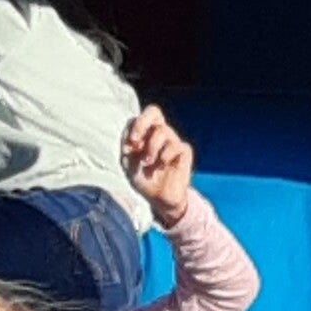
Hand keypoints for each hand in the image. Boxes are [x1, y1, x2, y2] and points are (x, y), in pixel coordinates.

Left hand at [122, 107, 194, 228]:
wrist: (158, 199)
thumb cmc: (142, 178)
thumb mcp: (128, 163)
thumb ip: (127, 147)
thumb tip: (133, 137)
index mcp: (144, 133)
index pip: (139, 117)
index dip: (135, 126)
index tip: (130, 144)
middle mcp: (159, 133)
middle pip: (154, 111)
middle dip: (142, 123)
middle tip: (136, 142)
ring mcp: (172, 141)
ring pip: (163, 131)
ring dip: (152, 148)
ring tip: (148, 163)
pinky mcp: (184, 151)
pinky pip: (176, 145)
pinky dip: (165, 156)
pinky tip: (161, 166)